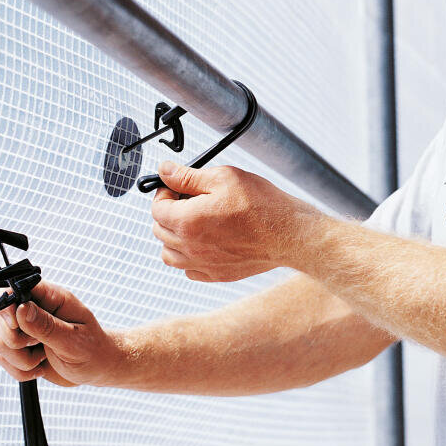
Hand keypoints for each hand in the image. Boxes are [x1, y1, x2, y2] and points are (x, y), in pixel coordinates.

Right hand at [0, 279, 120, 386]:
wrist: (97, 369)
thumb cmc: (93, 349)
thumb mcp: (73, 339)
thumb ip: (46, 325)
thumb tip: (21, 308)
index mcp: (51, 298)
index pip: (15, 288)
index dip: (7, 305)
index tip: (15, 325)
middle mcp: (35, 310)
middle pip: (0, 316)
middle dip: (14, 339)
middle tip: (37, 345)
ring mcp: (26, 330)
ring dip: (20, 359)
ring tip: (43, 359)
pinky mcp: (21, 349)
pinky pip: (4, 360)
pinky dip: (20, 371)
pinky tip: (40, 367)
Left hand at [150, 161, 321, 281]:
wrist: (288, 233)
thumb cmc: (261, 205)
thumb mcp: (223, 178)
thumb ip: (187, 176)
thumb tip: (164, 170)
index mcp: (187, 221)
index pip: (156, 209)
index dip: (164, 193)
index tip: (175, 188)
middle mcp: (190, 247)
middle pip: (159, 231)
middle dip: (168, 213)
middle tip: (187, 201)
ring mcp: (202, 264)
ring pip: (169, 254)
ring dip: (173, 237)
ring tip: (193, 223)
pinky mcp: (216, 274)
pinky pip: (189, 269)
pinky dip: (189, 257)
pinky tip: (204, 242)